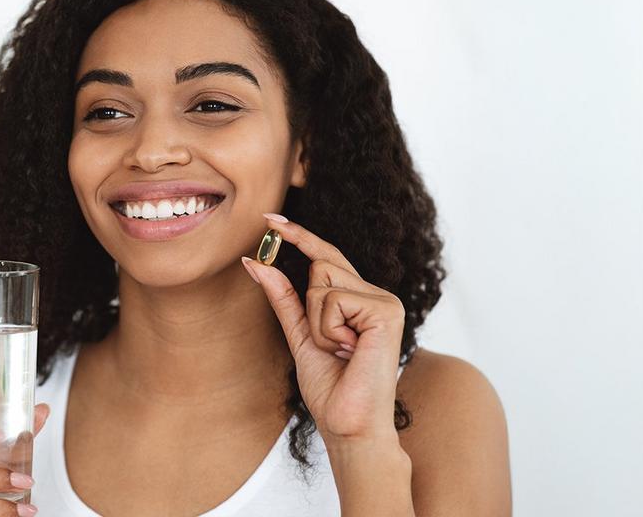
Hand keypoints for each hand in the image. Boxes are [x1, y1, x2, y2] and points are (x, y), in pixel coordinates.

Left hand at [241, 215, 405, 441]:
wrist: (349, 424)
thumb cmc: (331, 387)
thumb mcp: (299, 334)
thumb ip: (283, 297)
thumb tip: (256, 261)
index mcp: (360, 299)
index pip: (325, 258)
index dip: (298, 236)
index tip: (269, 219)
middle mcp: (377, 294)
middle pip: (320, 266)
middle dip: (309, 307)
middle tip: (330, 345)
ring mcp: (385, 300)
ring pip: (322, 282)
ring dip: (317, 322)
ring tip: (340, 351)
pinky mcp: (386, 310)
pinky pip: (332, 300)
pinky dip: (328, 329)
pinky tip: (349, 351)